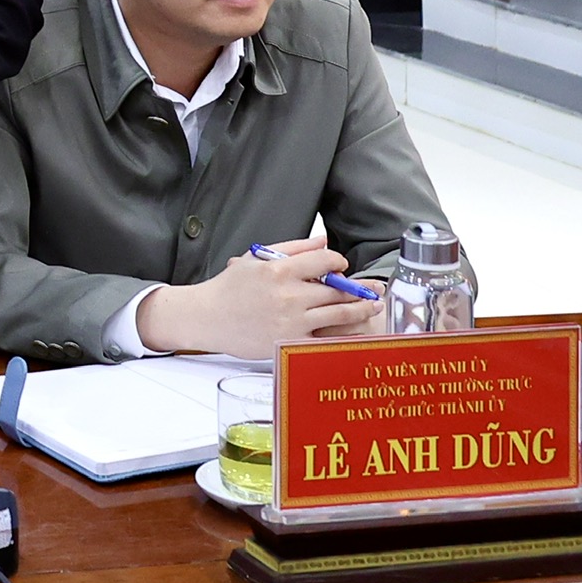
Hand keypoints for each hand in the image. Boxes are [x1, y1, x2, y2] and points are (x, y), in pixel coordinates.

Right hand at [136, 237, 383, 359]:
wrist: (208, 317)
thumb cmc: (229, 288)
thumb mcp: (255, 258)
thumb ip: (292, 248)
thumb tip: (322, 242)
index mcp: (280, 269)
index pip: (325, 261)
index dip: (338, 262)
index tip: (340, 266)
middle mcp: (289, 295)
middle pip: (337, 290)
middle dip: (358, 288)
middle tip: (373, 289)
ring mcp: (291, 320)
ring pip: (338, 313)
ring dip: (360, 309)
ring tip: (372, 306)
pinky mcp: (290, 340)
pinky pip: (325, 336)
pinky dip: (344, 333)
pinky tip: (355, 330)